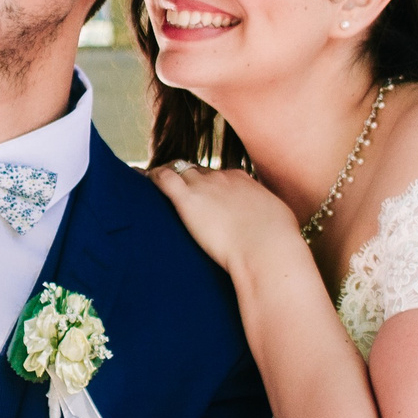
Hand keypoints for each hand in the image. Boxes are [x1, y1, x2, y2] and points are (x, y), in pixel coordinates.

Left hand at [150, 161, 302, 271]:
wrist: (267, 247)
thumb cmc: (278, 240)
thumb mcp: (277, 218)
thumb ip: (268, 214)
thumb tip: (271, 220)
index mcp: (243, 180)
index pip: (220, 176)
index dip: (210, 184)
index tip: (203, 194)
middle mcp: (222, 177)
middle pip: (198, 171)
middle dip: (187, 179)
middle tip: (177, 191)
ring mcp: (204, 186)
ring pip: (178, 170)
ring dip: (166, 175)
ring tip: (152, 181)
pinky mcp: (188, 199)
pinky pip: (163, 178)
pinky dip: (149, 176)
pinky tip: (139, 178)